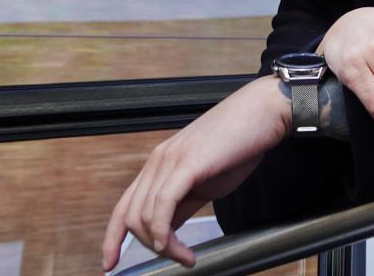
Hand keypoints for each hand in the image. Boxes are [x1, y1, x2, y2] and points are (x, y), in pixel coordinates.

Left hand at [101, 75, 289, 270]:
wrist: (263, 112)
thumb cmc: (240, 143)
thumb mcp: (205, 181)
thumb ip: (183, 204)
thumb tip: (168, 231)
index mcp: (160, 164)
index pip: (124, 206)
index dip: (112, 238)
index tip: (111, 263)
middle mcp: (158, 160)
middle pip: (131, 216)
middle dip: (149, 247)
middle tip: (178, 259)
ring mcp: (170, 160)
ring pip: (145, 216)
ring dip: (164, 246)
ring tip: (186, 256)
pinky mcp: (187, 163)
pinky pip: (163, 204)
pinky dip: (164, 232)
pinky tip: (174, 245)